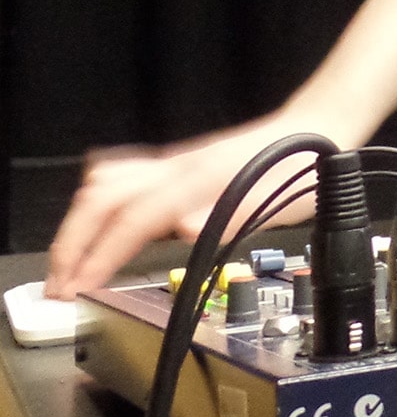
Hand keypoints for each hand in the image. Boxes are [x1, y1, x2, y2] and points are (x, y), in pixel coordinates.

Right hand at [45, 117, 320, 299]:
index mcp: (198, 180)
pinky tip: (94, 221)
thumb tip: (181, 230)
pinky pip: (120, 174)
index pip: (131, 221)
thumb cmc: (300, 169)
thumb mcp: (280, 203)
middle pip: (100, 199)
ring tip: (68, 263)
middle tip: (58, 284)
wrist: (316, 128)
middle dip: (70, 244)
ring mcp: (174, 162)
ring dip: (77, 224)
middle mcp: (177, 167)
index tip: (76, 288)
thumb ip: (230, 218)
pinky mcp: (176, 163)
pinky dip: (95, 200)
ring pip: (103, 183)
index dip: (98, 257)